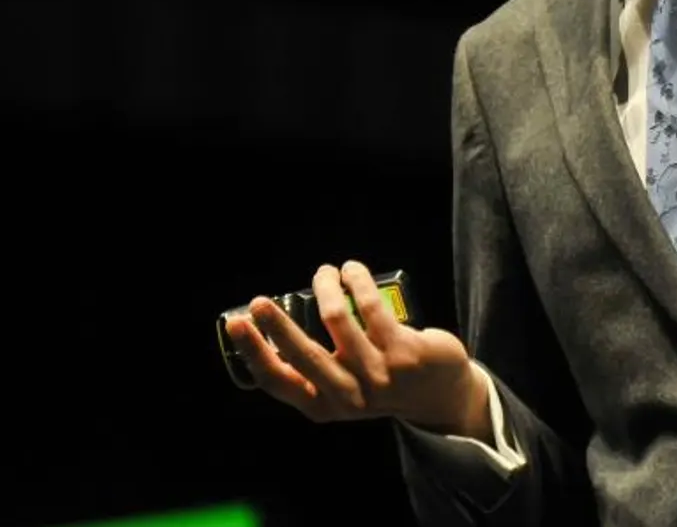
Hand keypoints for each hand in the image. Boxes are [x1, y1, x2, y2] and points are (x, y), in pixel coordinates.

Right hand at [224, 260, 488, 438]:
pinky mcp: (405, 352)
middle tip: (259, 301)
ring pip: (337, 320)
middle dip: (276, 325)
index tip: (236, 323)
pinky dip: (356, 281)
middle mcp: (349, 396)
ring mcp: (379, 376)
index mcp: (323, 406)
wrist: (440, 394)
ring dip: (325, 287)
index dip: (253, 352)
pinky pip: (371, 307)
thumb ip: (310, 371)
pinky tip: (351, 269)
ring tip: (325, 271)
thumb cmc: (379, 383)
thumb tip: (269, 328)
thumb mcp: (340, 388)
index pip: (278, 381)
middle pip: (303, 354)